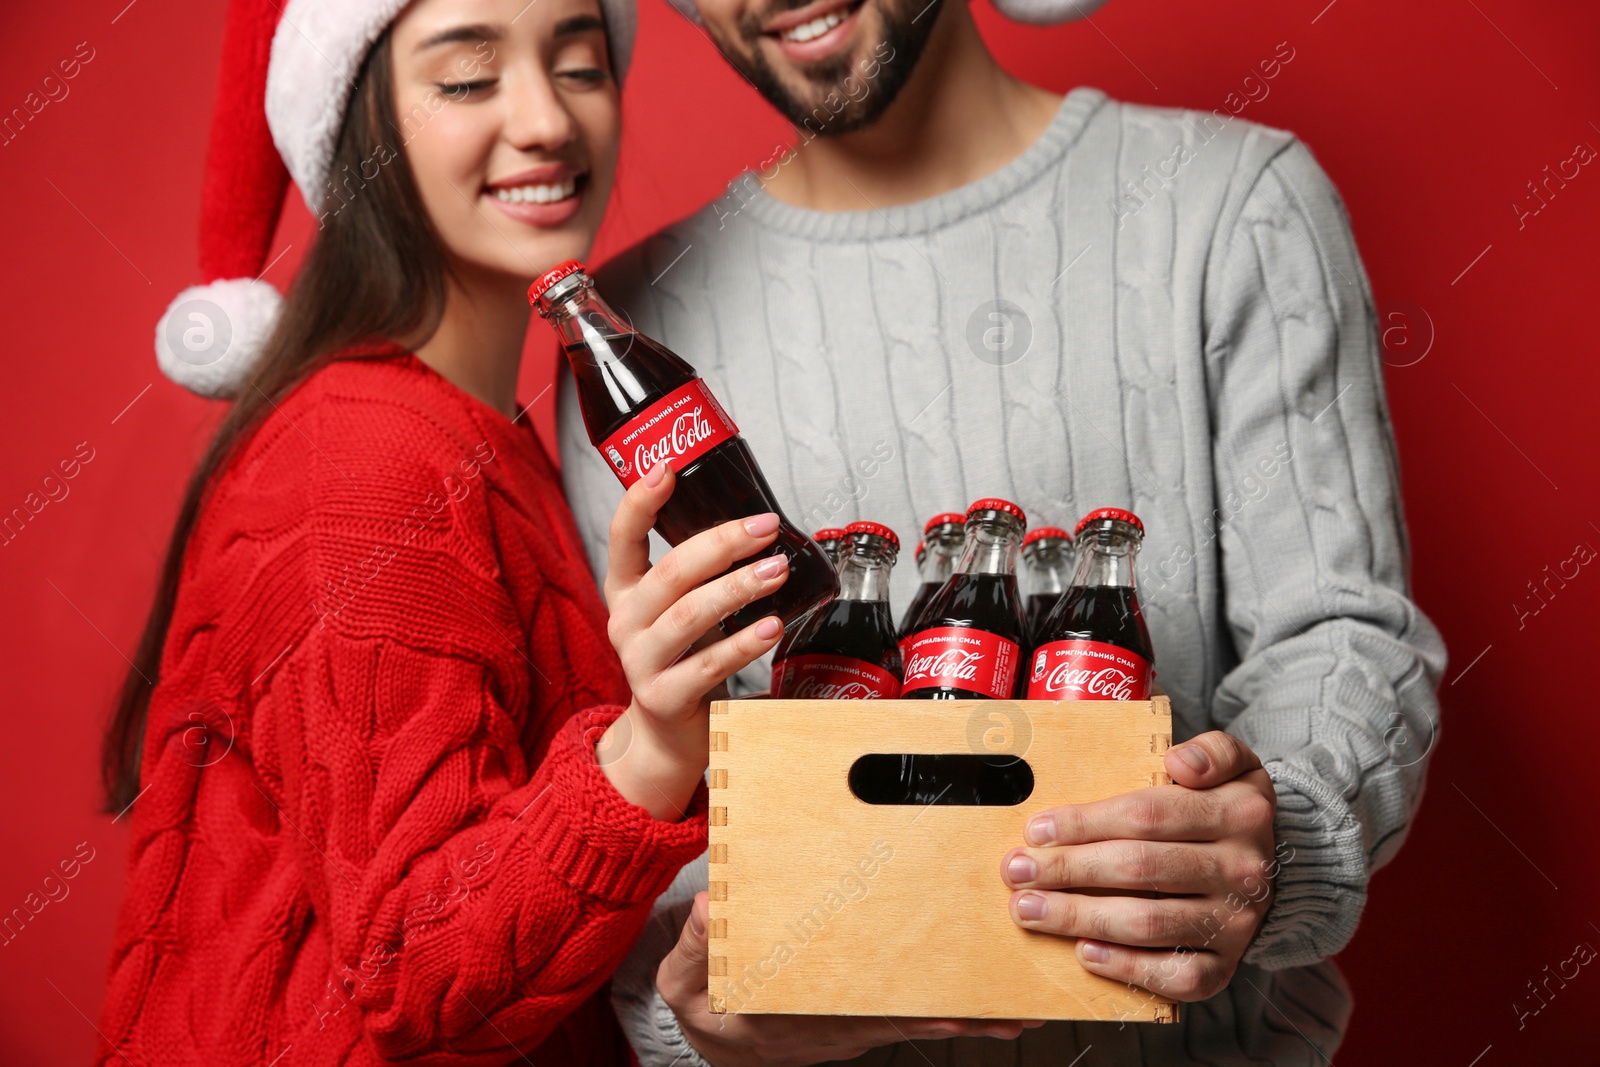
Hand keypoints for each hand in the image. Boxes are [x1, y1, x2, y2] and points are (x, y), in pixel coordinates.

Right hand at [597, 460, 790, 818]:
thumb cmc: (685, 657)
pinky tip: (771, 627)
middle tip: (766, 528)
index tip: (667, 468)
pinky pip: (707, 665)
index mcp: (625, 590)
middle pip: (669, 572)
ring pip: (688, 615)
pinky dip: (743, 644)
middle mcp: (625, 622)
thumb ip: (699, 573)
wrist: (668, 733)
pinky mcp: (664, 698)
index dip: (640, 501)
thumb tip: (756, 524)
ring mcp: (640, 662)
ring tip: (777, 571)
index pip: (621, 537)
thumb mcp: (679, 608)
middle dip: (722, 543)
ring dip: (738, 588)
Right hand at [658, 892, 1039, 1066]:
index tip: (959, 1007)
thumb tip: (708, 908)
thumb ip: (697, 949)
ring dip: (970, 1011)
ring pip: (920, 1013)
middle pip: (915, 1016)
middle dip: (970, 1014)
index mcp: (807, 1014)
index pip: (872, 1012)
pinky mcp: (858, 1014)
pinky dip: (947, 1006)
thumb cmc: (705, 1007)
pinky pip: (908, 1008)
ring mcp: (854, 1020)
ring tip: (1023, 1003)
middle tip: (1023, 1005)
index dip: (919, 1010)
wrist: (708, 1041)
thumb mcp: (686, 985)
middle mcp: (842, 1021)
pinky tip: (982, 1001)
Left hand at [1000, 731, 1279, 1001]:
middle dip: (1068, 870)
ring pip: (1148, 923)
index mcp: (1240, 814)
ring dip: (1080, 918)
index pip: (1147, 816)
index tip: (1036, 830)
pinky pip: (1174, 976)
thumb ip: (1212, 751)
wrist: (1281, 869)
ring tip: (1030, 910)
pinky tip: (1085, 952)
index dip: (1084, 823)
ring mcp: (1236, 924)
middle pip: (1139, 869)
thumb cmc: (1229, 811)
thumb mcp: (1236, 764)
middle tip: (1017, 871)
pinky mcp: (1227, 966)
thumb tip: (1179, 763)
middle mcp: (1243, 870)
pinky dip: (1126, 966)